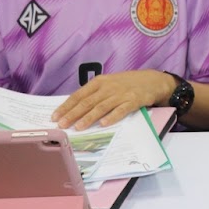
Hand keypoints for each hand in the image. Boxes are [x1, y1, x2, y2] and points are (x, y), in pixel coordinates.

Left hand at [52, 70, 175, 129]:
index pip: (79, 95)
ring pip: (101, 107)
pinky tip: (104, 124)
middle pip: (87, 102)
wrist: (153, 80)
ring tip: (78, 127)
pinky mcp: (134, 100)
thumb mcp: (109, 83)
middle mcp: (109, 87)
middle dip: (73, 114)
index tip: (55, 116)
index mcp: (100, 82)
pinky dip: (112, 116)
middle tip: (61, 125)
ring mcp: (121, 94)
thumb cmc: (128, 83)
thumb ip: (94, 94)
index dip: (66, 106)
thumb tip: (74, 108)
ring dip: (88, 117)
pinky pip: (121, 110)